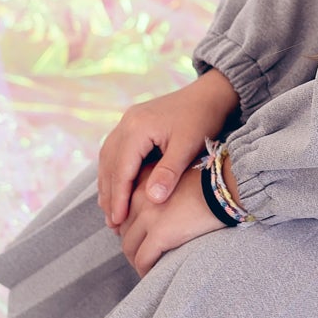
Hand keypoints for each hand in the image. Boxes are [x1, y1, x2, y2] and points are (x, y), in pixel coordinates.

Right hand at [97, 69, 239, 229]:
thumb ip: (169, 172)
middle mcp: (126, 123)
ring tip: (111, 212)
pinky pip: (115, 152)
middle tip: (112, 223)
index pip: (121, 169)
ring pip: (108, 159)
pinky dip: (114, 172)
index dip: (119, 197)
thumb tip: (151, 200)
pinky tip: (118, 189)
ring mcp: (127, 122)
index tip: (118, 221)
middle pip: (110, 165)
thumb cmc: (202, 119)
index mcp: (137, 127)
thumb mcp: (188, 146)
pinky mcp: (133, 124)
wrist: (210, 94)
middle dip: (109, 195)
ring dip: (108, 185)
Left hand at [118, 163, 225, 276]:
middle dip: (132, 245)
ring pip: (129, 248)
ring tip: (149, 268)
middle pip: (124, 230)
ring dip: (136, 260)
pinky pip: (143, 259)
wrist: (227, 186)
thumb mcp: (180, 178)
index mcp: (145, 182)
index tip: (140, 239)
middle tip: (143, 257)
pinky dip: (145, 270)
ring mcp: (148, 216)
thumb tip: (161, 214)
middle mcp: (140, 197)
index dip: (130, 228)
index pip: (126, 211)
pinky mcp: (159, 233)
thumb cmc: (211, 183)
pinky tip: (154, 274)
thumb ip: (164, 191)